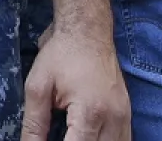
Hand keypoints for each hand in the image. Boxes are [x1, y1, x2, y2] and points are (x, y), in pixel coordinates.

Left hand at [22, 26, 130, 140]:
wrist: (87, 31)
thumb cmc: (60, 55)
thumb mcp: (38, 87)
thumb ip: (34, 124)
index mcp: (90, 113)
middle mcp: (114, 120)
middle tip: (59, 135)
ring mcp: (125, 119)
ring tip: (71, 135)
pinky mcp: (127, 116)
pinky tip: (87, 138)